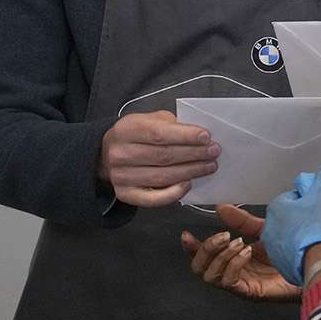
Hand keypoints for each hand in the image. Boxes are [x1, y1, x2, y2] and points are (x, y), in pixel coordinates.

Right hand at [97, 110, 220, 206]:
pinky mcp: (126, 194)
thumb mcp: (148, 120)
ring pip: (163, 177)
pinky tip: (189, 184)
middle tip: (214, 152)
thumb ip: (171, 125)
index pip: (159, 134)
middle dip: (194, 154)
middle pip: (164, 156)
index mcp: (126, 129)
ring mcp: (121, 176)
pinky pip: (154, 199)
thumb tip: (199, 136)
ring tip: (209, 166)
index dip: (185, 136)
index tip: (206, 137)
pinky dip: (174, 193)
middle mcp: (120, 154)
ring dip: (190, 172)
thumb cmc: (136, 135)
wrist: (107, 154)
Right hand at [181, 205, 299, 301]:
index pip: (203, 258)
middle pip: (199, 269)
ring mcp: (241, 285)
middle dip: (205, 249)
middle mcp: (232, 275)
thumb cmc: (291, 252)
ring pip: (210, 276)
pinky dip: (233, 264)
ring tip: (240, 242)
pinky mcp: (250, 293)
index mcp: (232, 261)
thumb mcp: (264, 231)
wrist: (314, 265)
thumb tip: (220, 208)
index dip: (192, 248)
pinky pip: (229, 281)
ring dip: (221, 255)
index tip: (187, 235)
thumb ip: (242, 222)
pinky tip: (248, 252)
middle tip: (224, 236)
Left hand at [261, 168, 320, 285]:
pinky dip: (305, 253)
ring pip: (292, 237)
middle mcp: (269, 229)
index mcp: (275, 208)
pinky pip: (295, 256)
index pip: (293, 197)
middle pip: (291, 218)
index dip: (310, 200)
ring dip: (305, 236)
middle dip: (306, 218)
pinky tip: (317, 252)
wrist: (320, 260)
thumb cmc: (320, 225)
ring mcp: (274, 250)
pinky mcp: (283, 267)